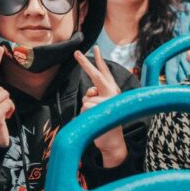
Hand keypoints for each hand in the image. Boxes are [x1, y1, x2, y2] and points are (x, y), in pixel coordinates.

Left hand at [74, 46, 126, 166]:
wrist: (113, 142)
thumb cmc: (107, 121)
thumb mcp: (102, 105)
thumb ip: (96, 94)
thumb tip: (89, 91)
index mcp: (113, 91)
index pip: (105, 73)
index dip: (99, 60)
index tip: (95, 48)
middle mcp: (112, 93)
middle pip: (96, 75)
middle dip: (85, 63)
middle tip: (76, 52)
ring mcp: (107, 100)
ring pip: (87, 98)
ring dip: (87, 108)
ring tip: (98, 117)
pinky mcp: (100, 108)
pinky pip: (84, 107)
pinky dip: (86, 114)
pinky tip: (96, 120)